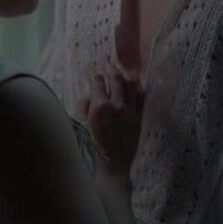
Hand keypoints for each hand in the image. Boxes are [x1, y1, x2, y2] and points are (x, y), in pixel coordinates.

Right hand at [76, 58, 145, 176]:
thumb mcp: (82, 125)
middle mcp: (116, 105)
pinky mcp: (138, 117)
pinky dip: (137, 87)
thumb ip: (85, 107)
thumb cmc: (92, 147)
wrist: (113, 164)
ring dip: (124, 73)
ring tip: (119, 67)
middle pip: (115, 78)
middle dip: (109, 66)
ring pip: (129, 85)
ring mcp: (129, 111)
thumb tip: (90, 95)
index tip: (92, 69)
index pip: (97, 82)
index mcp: (99, 106)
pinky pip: (140, 97)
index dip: (94, 73)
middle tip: (105, 59)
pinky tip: (135, 81)